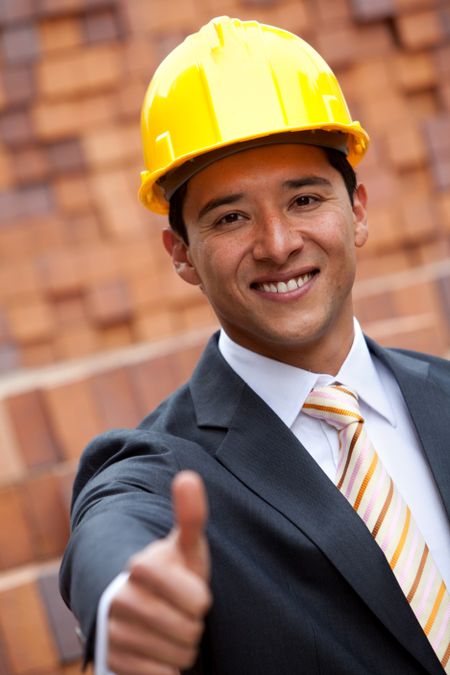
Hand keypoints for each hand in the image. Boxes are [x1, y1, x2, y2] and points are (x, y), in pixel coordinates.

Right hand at [107, 471, 210, 674]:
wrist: (139, 602)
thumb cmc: (174, 573)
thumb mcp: (187, 546)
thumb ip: (191, 515)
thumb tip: (188, 477)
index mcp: (141, 566)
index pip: (199, 602)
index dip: (201, 598)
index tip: (189, 588)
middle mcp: (120, 599)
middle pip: (190, 631)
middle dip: (193, 624)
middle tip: (181, 610)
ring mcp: (113, 631)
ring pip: (178, 657)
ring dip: (181, 646)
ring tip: (169, 627)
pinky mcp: (112, 659)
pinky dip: (167, 667)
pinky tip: (157, 648)